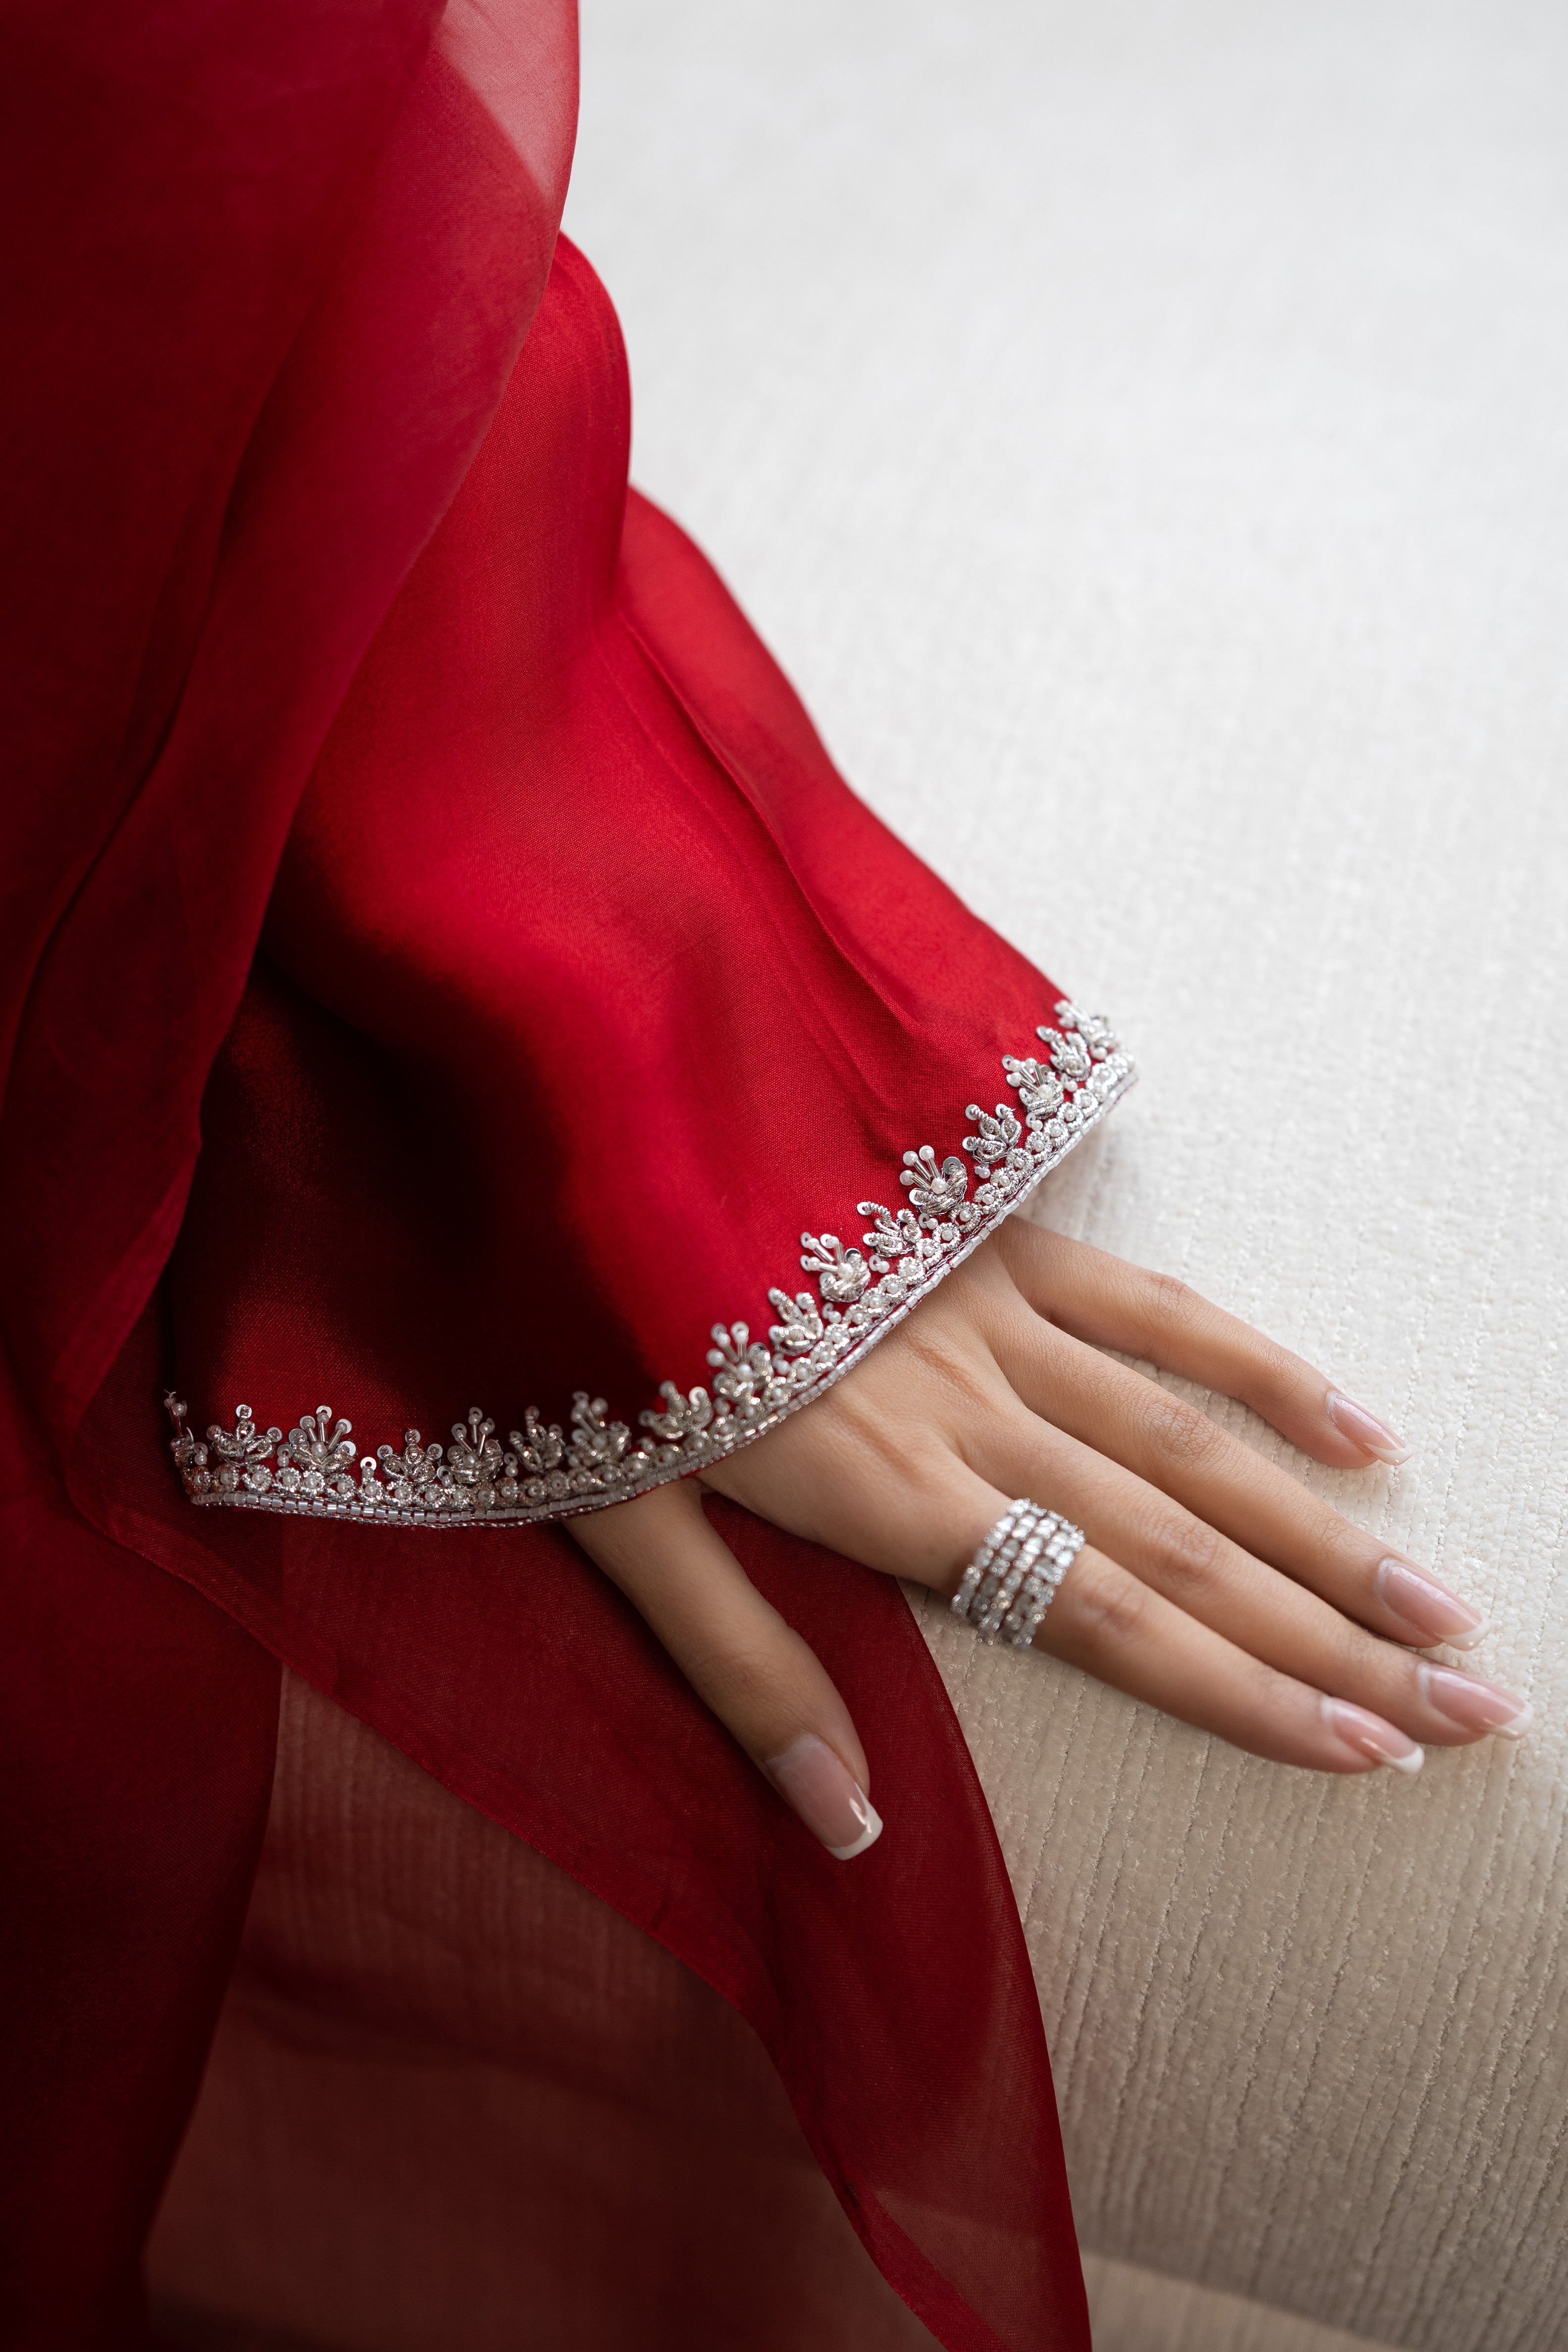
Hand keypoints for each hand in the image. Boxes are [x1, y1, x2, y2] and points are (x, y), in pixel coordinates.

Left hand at [570, 1222, 1528, 1855]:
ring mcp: (991, 1318)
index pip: (1106, 1619)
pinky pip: (1143, 1302)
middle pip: (1178, 1544)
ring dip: (1319, 1529)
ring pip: (1186, 1440)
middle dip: (1327, 1637)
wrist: (569, 1116)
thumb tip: (851, 1829)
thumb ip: (744, 1672)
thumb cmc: (576, 1335)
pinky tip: (1347, 1422)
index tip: (1363, 1750)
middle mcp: (970, 1414)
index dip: (1242, 1693)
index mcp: (888, 1495)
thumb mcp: (622, 1527)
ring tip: (1436, 1602)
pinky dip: (1247, 1359)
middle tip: (1464, 1702)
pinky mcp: (990, 1239)